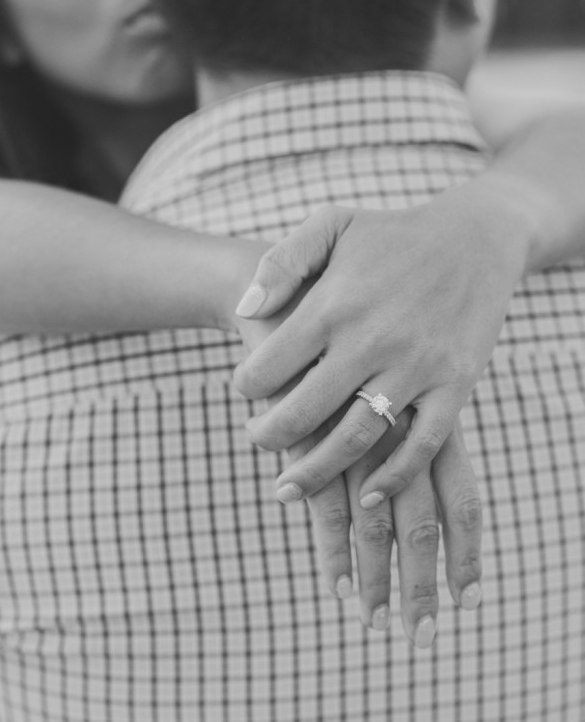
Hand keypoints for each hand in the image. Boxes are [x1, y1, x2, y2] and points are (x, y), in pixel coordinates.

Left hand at [233, 186, 528, 506]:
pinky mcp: (455, 385)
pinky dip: (391, 478)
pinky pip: (421, 445)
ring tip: (288, 488)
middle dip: (269, 438)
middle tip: (257, 442)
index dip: (247, 386)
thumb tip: (244, 310)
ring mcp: (416, 367)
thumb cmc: (392, 234)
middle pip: (305, 412)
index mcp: (334, 303)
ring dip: (315, 472)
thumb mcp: (331, 226)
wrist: (477, 237)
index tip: (245, 392)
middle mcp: (372, 340)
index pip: (270, 366)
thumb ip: (281, 263)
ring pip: (355, 438)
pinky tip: (364, 496)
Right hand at [236, 313, 482, 644]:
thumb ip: (399, 410)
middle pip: (423, 523)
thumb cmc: (339, 321)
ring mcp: (353, 434)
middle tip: (421, 635)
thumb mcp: (386, 364)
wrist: (280, 287)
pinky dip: (330, 545)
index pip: (463, 495)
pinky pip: (326, 502)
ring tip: (373, 621)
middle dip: (424, 583)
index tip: (467, 597)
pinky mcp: (310, 437)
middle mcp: (399, 428)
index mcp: (427, 412)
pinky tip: (332, 580)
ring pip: (374, 523)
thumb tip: (403, 477)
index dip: (467, 550)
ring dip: (374, 577)